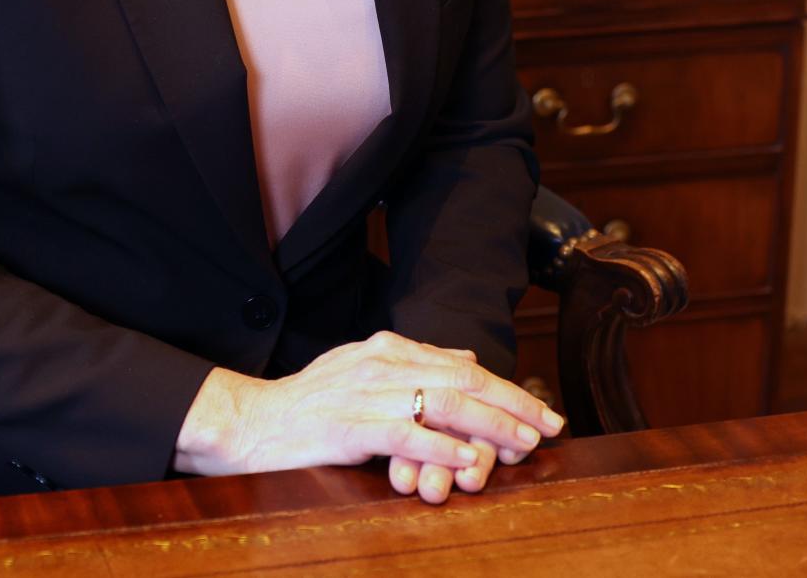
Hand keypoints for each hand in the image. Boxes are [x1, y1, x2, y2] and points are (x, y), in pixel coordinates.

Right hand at [175, 331, 561, 499]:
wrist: (255, 420)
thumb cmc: (312, 402)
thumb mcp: (365, 368)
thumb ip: (416, 362)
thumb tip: (468, 359)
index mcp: (389, 347)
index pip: (461, 366)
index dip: (507, 389)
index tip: (543, 412)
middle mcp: (383, 362)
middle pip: (462, 380)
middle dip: (513, 404)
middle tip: (551, 426)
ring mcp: (367, 392)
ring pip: (443, 402)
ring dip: (490, 424)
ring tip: (524, 443)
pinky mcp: (351, 425)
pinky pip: (406, 433)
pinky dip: (442, 445)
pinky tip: (469, 459)